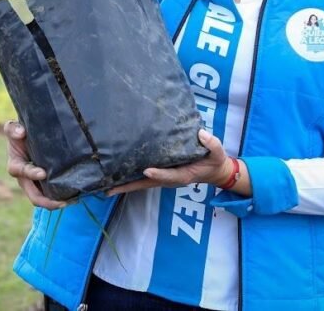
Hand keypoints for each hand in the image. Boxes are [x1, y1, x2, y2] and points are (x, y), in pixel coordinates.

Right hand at [4, 120, 66, 209]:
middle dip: (47, 201)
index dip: (32, 173)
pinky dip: (60, 198)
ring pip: (43, 200)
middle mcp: (24, 179)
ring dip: (55, 203)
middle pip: (34, 196)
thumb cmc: (20, 133)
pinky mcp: (44, 185)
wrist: (28, 138)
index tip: (43, 173)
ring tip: (70, 201)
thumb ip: (12, 129)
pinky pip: (51, 195)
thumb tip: (21, 132)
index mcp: (15, 166)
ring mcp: (34, 184)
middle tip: (62, 201)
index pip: (22, 172)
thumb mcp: (12, 129)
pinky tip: (73, 197)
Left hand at [108, 129, 229, 195]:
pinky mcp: (160, 173)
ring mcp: (163, 178)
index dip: (158, 174)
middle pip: (146, 184)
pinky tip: (116, 174)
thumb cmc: (214, 161)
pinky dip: (130, 177)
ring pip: (141, 182)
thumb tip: (201, 134)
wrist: (213, 171)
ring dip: (125, 184)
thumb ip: (211, 144)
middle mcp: (169, 179)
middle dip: (128, 186)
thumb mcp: (218, 153)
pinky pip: (143, 177)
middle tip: (108, 189)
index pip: (169, 175)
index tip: (147, 170)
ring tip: (105, 184)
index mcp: (183, 175)